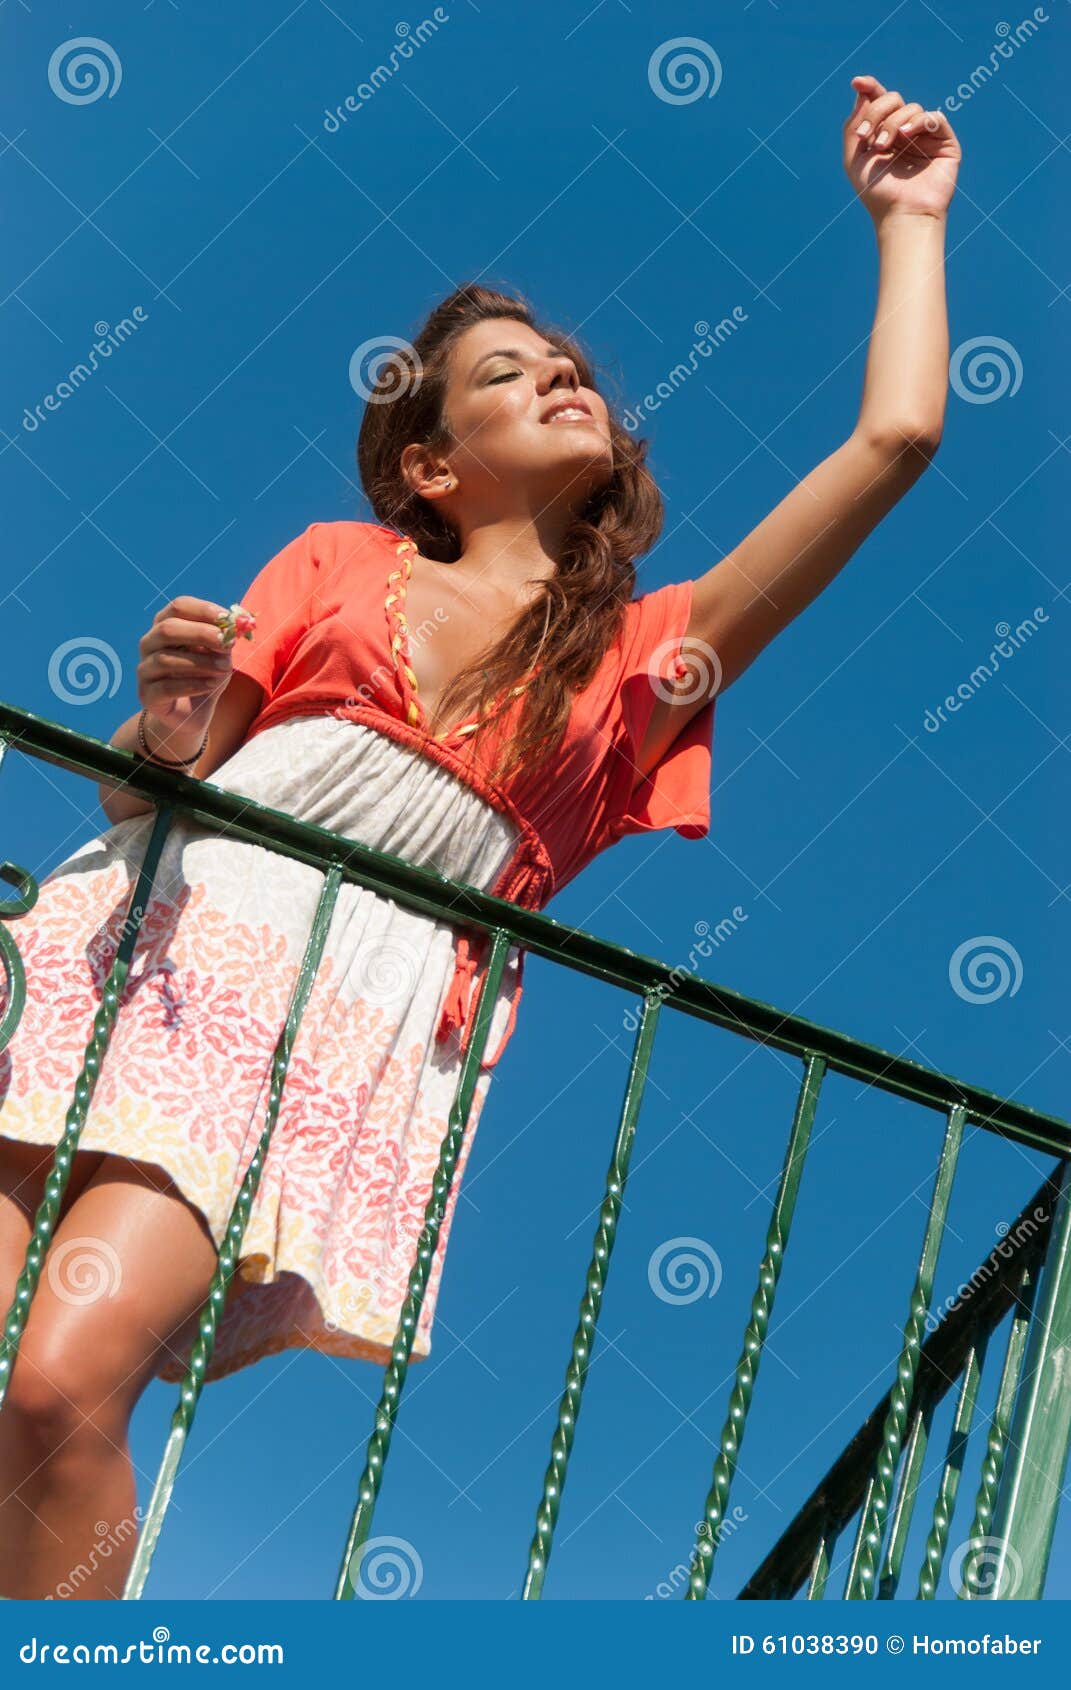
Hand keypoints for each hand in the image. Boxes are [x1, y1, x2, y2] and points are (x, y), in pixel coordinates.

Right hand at [137, 595, 234, 737]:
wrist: (192, 714)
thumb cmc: (206, 677)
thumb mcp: (220, 656)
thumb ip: (224, 641)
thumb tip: (234, 627)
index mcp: (166, 626)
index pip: (178, 607)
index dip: (203, 610)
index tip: (227, 619)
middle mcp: (149, 644)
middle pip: (167, 629)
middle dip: (200, 633)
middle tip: (225, 642)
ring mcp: (144, 669)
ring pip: (165, 659)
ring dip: (200, 663)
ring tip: (225, 669)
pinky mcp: (146, 694)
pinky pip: (166, 686)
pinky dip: (193, 685)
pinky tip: (211, 685)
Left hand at [844, 74, 960, 223]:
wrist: (901, 214)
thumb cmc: (877, 193)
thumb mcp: (854, 160)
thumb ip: (853, 126)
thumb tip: (861, 92)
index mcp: (884, 133)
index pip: (879, 102)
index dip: (869, 88)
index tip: (856, 82)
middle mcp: (905, 132)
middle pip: (893, 99)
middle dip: (877, 112)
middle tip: (867, 137)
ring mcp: (925, 136)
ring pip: (911, 108)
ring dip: (893, 123)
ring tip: (883, 146)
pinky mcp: (944, 142)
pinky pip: (933, 117)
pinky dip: (918, 122)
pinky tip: (906, 136)